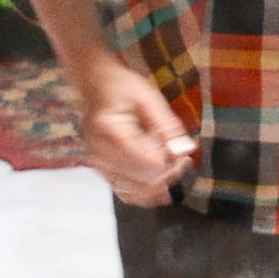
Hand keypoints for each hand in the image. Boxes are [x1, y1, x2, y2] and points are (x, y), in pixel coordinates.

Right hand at [70, 63, 192, 205]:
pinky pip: (125, 192)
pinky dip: (144, 191)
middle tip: (181, 160)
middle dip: (167, 175)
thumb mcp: (148, 98)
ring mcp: (97, 165)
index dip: (170, 165)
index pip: (147, 163)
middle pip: (142, 182)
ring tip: (170, 168)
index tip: (183, 154)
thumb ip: (167, 125)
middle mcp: (99, 153)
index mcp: (109, 131)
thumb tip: (184, 150)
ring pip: (134, 192)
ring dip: (158, 187)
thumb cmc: (121, 87)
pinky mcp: (100, 171)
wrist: (94, 84)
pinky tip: (157, 181)